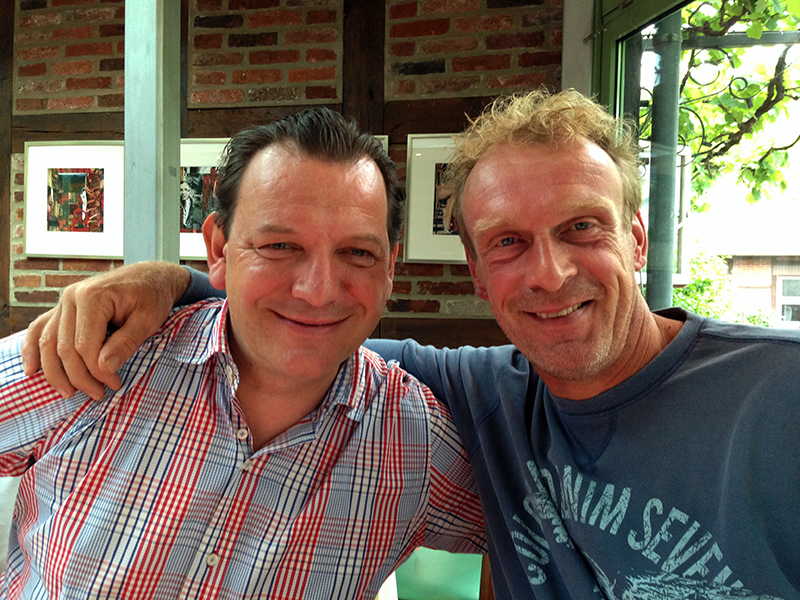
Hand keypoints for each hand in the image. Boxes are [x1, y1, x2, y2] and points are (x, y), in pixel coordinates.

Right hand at [21, 261, 190, 399]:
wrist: (150, 277)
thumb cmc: (152, 296)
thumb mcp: (148, 320)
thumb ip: (126, 343)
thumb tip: (104, 368)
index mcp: (92, 296)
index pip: (84, 345)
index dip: (97, 371)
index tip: (114, 384)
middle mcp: (71, 297)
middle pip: (63, 348)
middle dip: (79, 376)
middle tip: (98, 394)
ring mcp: (64, 302)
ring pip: (48, 343)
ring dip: (55, 372)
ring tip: (69, 393)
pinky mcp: (64, 308)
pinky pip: (41, 329)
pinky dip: (33, 350)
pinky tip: (32, 370)